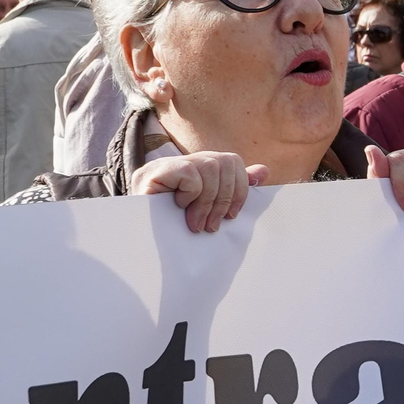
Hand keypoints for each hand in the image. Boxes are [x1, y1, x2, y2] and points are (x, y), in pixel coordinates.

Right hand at [129, 151, 267, 233]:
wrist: (140, 243)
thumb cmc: (176, 228)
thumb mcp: (210, 209)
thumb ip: (234, 189)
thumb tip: (264, 171)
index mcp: (199, 168)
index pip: (231, 161)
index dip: (239, 188)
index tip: (231, 216)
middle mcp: (183, 161)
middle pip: (223, 162)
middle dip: (224, 199)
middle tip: (212, 225)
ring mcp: (166, 164)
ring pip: (209, 166)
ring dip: (207, 201)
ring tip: (197, 224)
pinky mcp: (154, 172)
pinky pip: (189, 172)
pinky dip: (190, 193)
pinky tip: (179, 208)